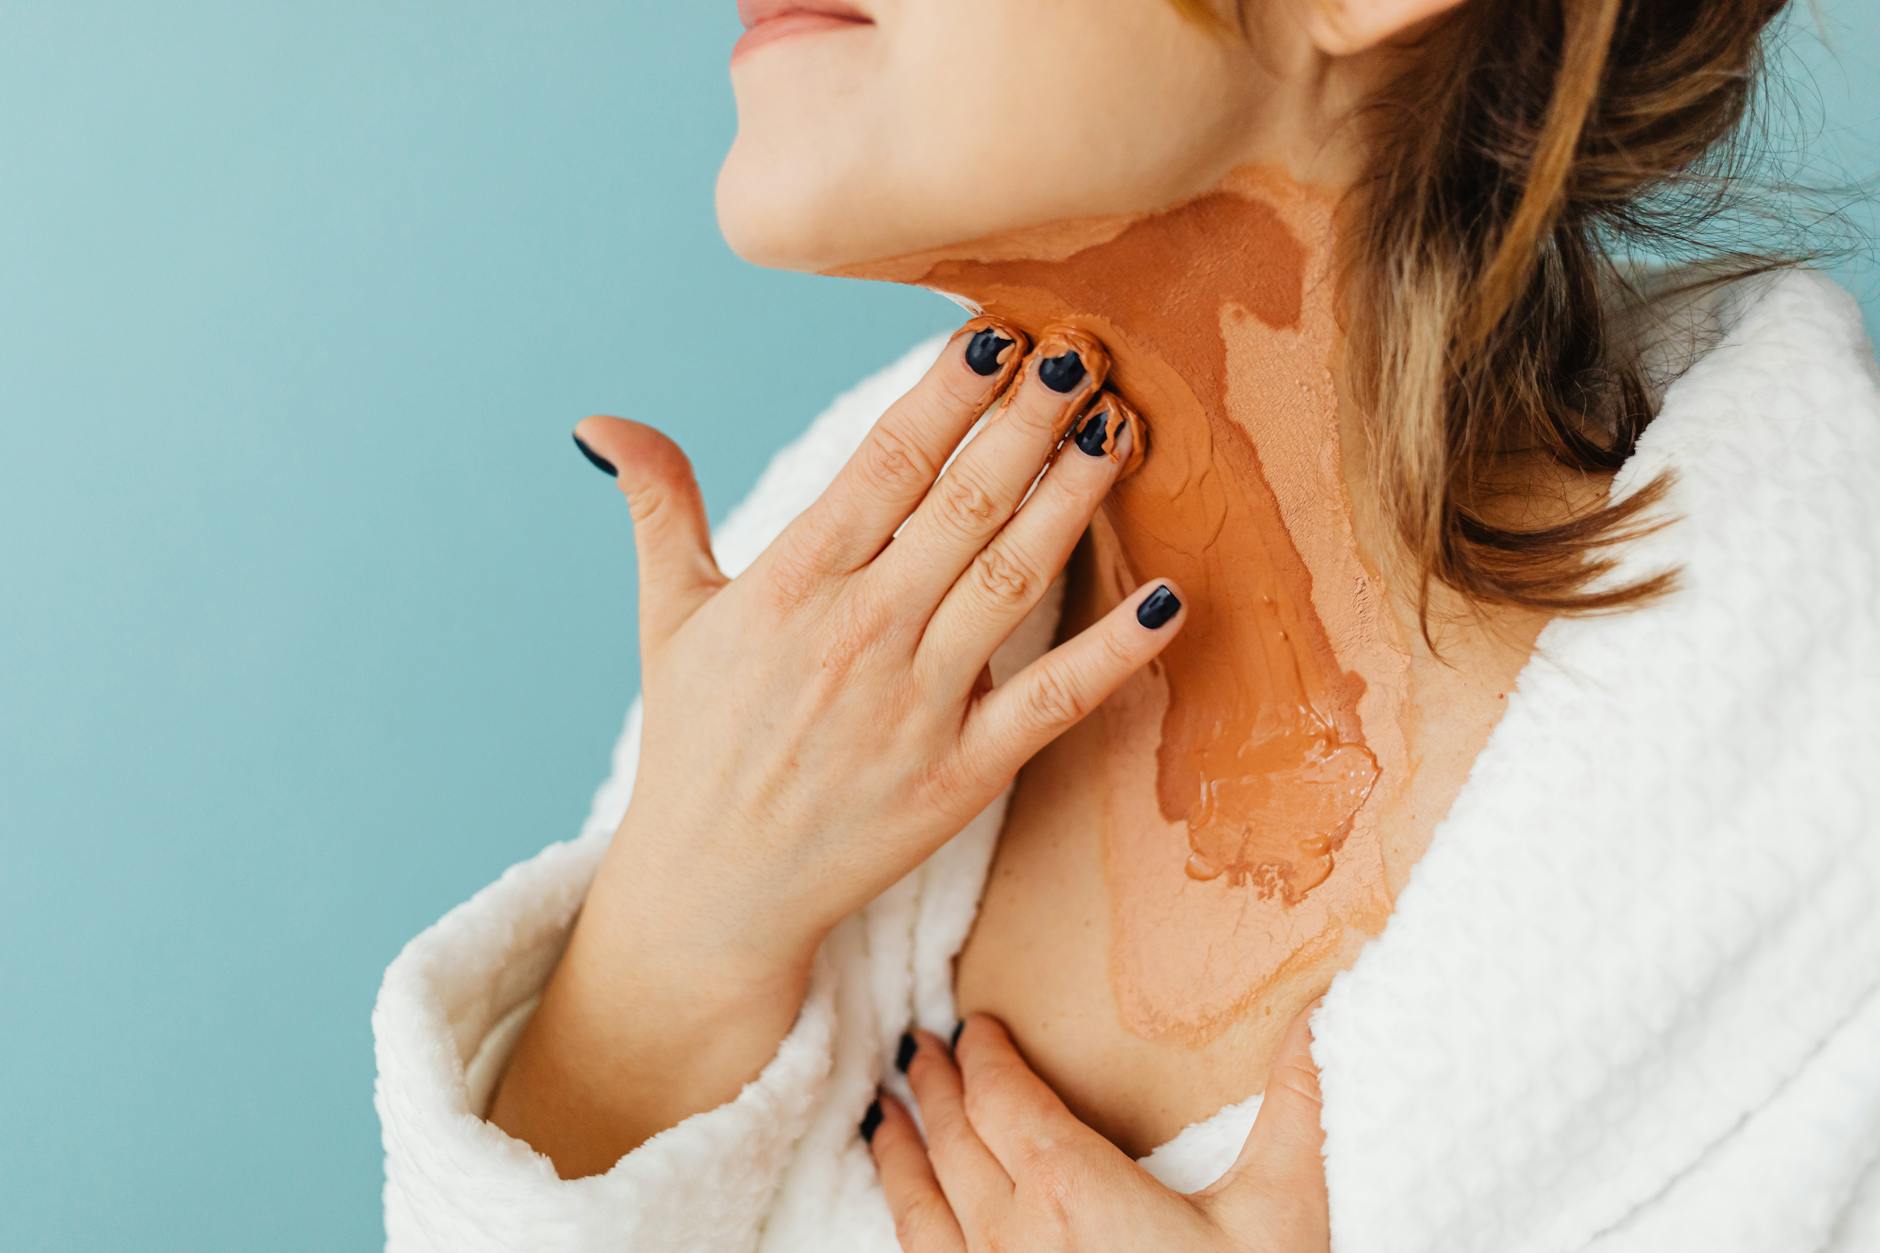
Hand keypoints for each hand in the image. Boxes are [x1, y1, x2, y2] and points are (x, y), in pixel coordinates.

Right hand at [489, 318, 1179, 1174]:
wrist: (712, 894)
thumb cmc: (695, 745)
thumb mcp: (670, 620)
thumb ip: (658, 509)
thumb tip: (600, 422)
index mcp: (788, 586)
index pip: (884, 465)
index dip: (946, 393)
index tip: (998, 330)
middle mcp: (857, 636)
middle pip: (963, 506)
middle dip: (1028, 421)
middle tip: (1085, 351)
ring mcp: (915, 710)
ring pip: (1013, 582)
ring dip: (1073, 500)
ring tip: (1123, 427)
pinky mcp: (961, 779)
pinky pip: (1051, 703)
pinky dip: (1112, 653)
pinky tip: (1168, 598)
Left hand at [870, 1003, 1329, 1252]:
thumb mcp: (1280, 1215)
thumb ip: (1293, 1106)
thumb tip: (1315, 1013)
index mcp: (1072, 1190)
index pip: (1003, 1098)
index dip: (984, 1055)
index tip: (974, 1026)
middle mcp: (1011, 1238)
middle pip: (954, 1142)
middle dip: (936, 1088)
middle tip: (918, 1049)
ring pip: (920, 1209)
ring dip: (899, 1154)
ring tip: (883, 1116)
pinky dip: (905, 1222)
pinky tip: (907, 1217)